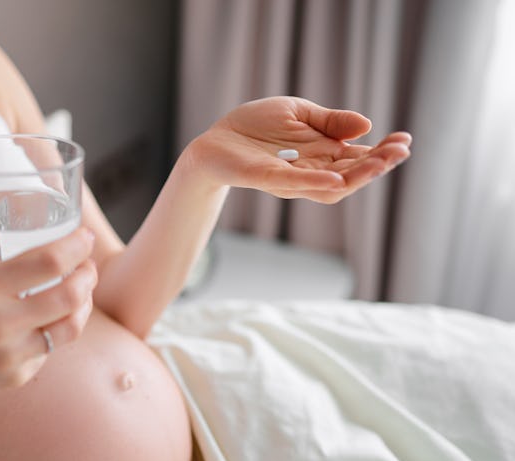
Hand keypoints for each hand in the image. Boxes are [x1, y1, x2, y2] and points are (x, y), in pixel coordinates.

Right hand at [0, 227, 96, 411]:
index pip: (48, 262)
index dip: (76, 246)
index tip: (84, 237)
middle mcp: (0, 323)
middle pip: (69, 296)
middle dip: (88, 274)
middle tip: (88, 264)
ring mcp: (9, 354)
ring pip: (70, 328)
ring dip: (85, 304)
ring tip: (82, 290)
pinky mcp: (14, 376)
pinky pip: (50, 349)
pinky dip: (57, 329)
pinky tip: (52, 317)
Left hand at [182, 96, 411, 202]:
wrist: (216, 140)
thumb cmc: (256, 127)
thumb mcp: (299, 113)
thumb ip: (331, 120)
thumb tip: (367, 125)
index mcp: (323, 155)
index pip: (359, 159)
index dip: (383, 152)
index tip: (405, 139)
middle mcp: (312, 172)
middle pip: (352, 175)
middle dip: (378, 164)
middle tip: (401, 150)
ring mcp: (291, 179)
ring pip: (331, 186)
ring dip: (357, 176)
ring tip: (381, 163)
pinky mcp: (268, 178)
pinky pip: (295, 183)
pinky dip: (316, 182)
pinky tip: (336, 178)